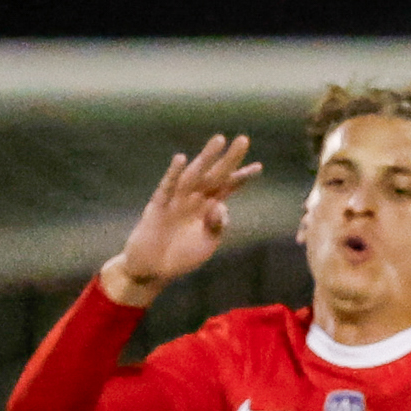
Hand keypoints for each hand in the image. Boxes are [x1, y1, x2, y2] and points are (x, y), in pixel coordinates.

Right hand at [101, 135, 261, 307]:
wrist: (152, 270)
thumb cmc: (180, 258)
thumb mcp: (206, 244)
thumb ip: (217, 226)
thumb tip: (219, 205)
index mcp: (207, 208)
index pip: (227, 188)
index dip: (241, 177)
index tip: (258, 166)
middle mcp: (194, 199)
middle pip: (215, 175)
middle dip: (229, 159)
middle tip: (244, 140)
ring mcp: (176, 200)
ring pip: (194, 175)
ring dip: (206, 158)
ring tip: (219, 140)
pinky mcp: (158, 206)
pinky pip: (167, 187)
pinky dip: (173, 173)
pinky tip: (181, 159)